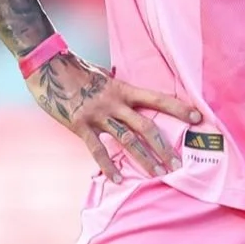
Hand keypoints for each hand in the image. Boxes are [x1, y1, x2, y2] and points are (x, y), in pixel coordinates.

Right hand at [26, 50, 199, 181]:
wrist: (46, 64)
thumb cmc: (75, 68)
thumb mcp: (102, 74)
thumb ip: (115, 84)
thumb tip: (121, 80)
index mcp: (122, 88)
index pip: (157, 98)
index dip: (178, 108)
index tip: (198, 118)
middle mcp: (114, 102)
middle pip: (146, 126)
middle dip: (164, 147)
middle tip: (177, 164)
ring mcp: (97, 114)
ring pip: (126, 140)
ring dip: (144, 159)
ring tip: (158, 174)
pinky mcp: (80, 125)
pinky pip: (97, 149)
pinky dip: (108, 165)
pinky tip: (117, 179)